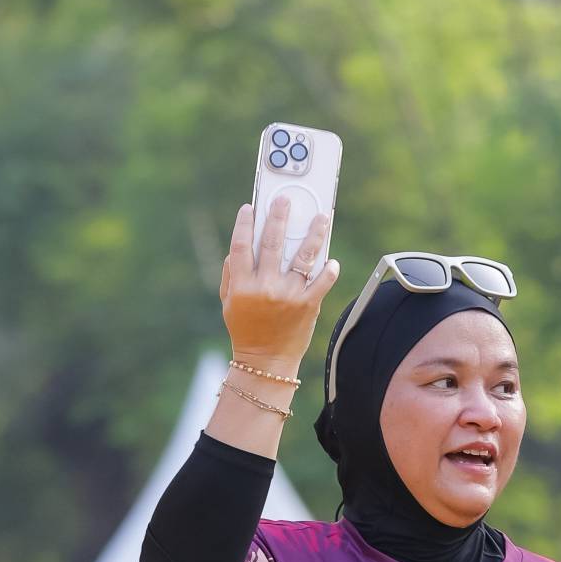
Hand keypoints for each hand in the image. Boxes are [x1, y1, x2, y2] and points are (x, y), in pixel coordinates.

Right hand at [219, 196, 338, 376]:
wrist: (265, 362)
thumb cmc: (245, 329)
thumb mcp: (229, 303)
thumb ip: (231, 274)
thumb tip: (237, 248)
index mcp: (242, 285)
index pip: (241, 245)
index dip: (245, 223)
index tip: (250, 208)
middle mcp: (265, 287)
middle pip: (274, 243)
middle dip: (279, 217)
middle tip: (285, 199)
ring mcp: (289, 295)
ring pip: (303, 256)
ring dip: (314, 234)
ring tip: (321, 218)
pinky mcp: (308, 305)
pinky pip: (322, 281)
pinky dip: (329, 269)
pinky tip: (331, 260)